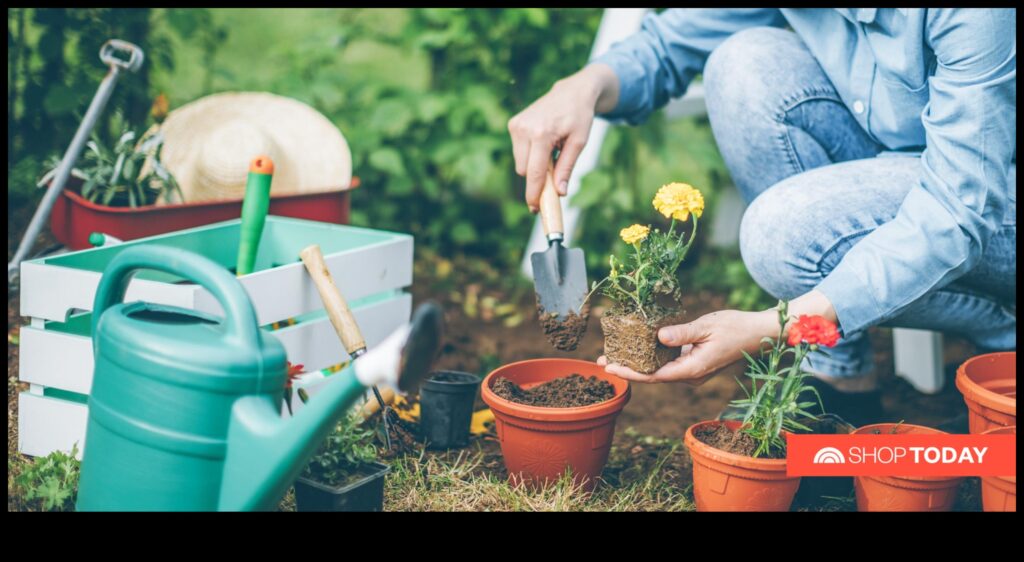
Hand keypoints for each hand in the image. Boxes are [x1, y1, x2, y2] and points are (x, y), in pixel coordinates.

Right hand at [508, 64, 618, 211]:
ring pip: (520, 163)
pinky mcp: (513, 124)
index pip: (534, 173)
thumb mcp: (579, 143)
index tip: (534, 208)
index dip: (534, 193)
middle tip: (555, 174)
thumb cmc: (579, 117)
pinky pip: (519, 152)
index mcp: (541, 134)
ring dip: (534, 164)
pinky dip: (530, 154)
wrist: (572, 92)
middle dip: (537, 178)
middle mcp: (524, 129)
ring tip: (552, 150)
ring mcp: (516, 125)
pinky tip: (544, 141)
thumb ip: (567, 168)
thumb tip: (560, 192)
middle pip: (524, 171)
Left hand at [598, 290, 837, 384]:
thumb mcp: (707, 326)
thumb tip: (658, 336)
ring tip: (613, 353)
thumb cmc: (735, 328)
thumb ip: (682, 333)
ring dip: (637, 362)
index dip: (629, 373)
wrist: (759, 333)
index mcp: (692, 370)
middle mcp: (689, 374)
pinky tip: (638, 345)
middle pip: (652, 375)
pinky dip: (651, 355)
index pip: (653, 376)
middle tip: (602, 359)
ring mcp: (692, 370)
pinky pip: (668, 362)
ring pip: (658, 369)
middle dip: (627, 368)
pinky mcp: (693, 362)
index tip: (609, 368)